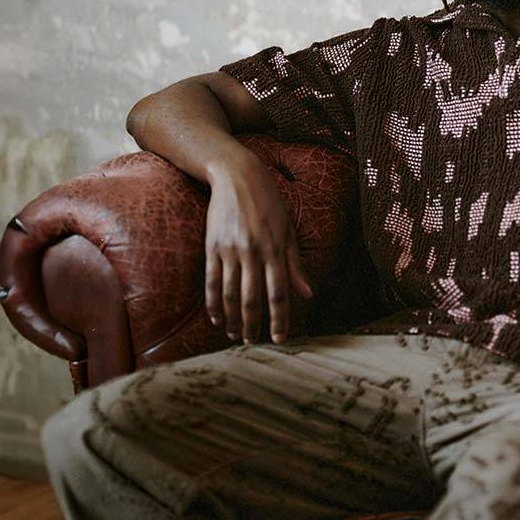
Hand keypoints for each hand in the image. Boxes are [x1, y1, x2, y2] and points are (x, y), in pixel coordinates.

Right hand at [203, 156, 313, 344]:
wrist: (236, 175)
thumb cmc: (268, 203)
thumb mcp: (288, 231)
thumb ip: (295, 265)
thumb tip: (308, 294)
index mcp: (275, 250)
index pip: (279, 293)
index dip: (280, 319)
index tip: (280, 338)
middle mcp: (252, 252)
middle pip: (252, 299)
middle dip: (253, 325)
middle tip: (253, 343)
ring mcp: (230, 250)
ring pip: (230, 294)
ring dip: (233, 319)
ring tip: (236, 336)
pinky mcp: (212, 246)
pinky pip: (211, 281)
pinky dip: (213, 303)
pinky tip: (217, 318)